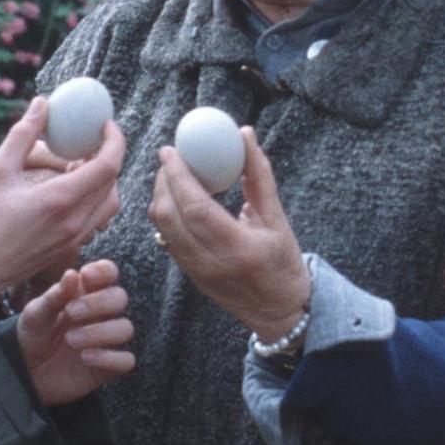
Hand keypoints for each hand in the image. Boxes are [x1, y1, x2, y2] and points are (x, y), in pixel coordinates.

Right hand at [0, 98, 124, 311]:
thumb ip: (23, 134)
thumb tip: (42, 104)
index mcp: (62, 199)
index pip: (109, 164)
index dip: (114, 140)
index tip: (105, 125)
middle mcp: (76, 220)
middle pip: (113, 182)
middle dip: (108, 156)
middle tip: (88, 141)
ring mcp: (76, 237)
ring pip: (109, 203)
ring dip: (104, 180)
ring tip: (79, 165)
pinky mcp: (70, 247)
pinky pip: (97, 218)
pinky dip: (94, 199)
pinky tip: (69, 190)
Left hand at [17, 260, 134, 405]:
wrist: (27, 372)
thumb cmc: (34, 335)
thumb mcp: (36, 314)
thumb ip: (54, 296)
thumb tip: (72, 274)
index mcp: (87, 294)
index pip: (109, 273)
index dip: (105, 271)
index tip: (86, 276)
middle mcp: (103, 314)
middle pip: (120, 298)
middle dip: (98, 303)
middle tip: (71, 312)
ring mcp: (108, 340)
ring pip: (125, 328)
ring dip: (99, 332)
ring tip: (70, 340)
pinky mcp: (109, 366)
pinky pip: (126, 360)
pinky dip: (108, 358)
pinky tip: (85, 358)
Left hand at [147, 128, 310, 342]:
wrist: (279, 310)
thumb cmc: (283, 261)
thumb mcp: (278, 219)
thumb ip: (259, 176)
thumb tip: (245, 134)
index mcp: (239, 248)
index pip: (196, 208)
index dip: (178, 176)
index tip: (171, 151)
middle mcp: (212, 263)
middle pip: (170, 217)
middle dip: (163, 182)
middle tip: (170, 158)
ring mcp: (197, 273)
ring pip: (162, 229)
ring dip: (160, 197)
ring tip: (172, 176)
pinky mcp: (189, 276)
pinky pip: (167, 240)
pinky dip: (166, 216)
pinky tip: (177, 200)